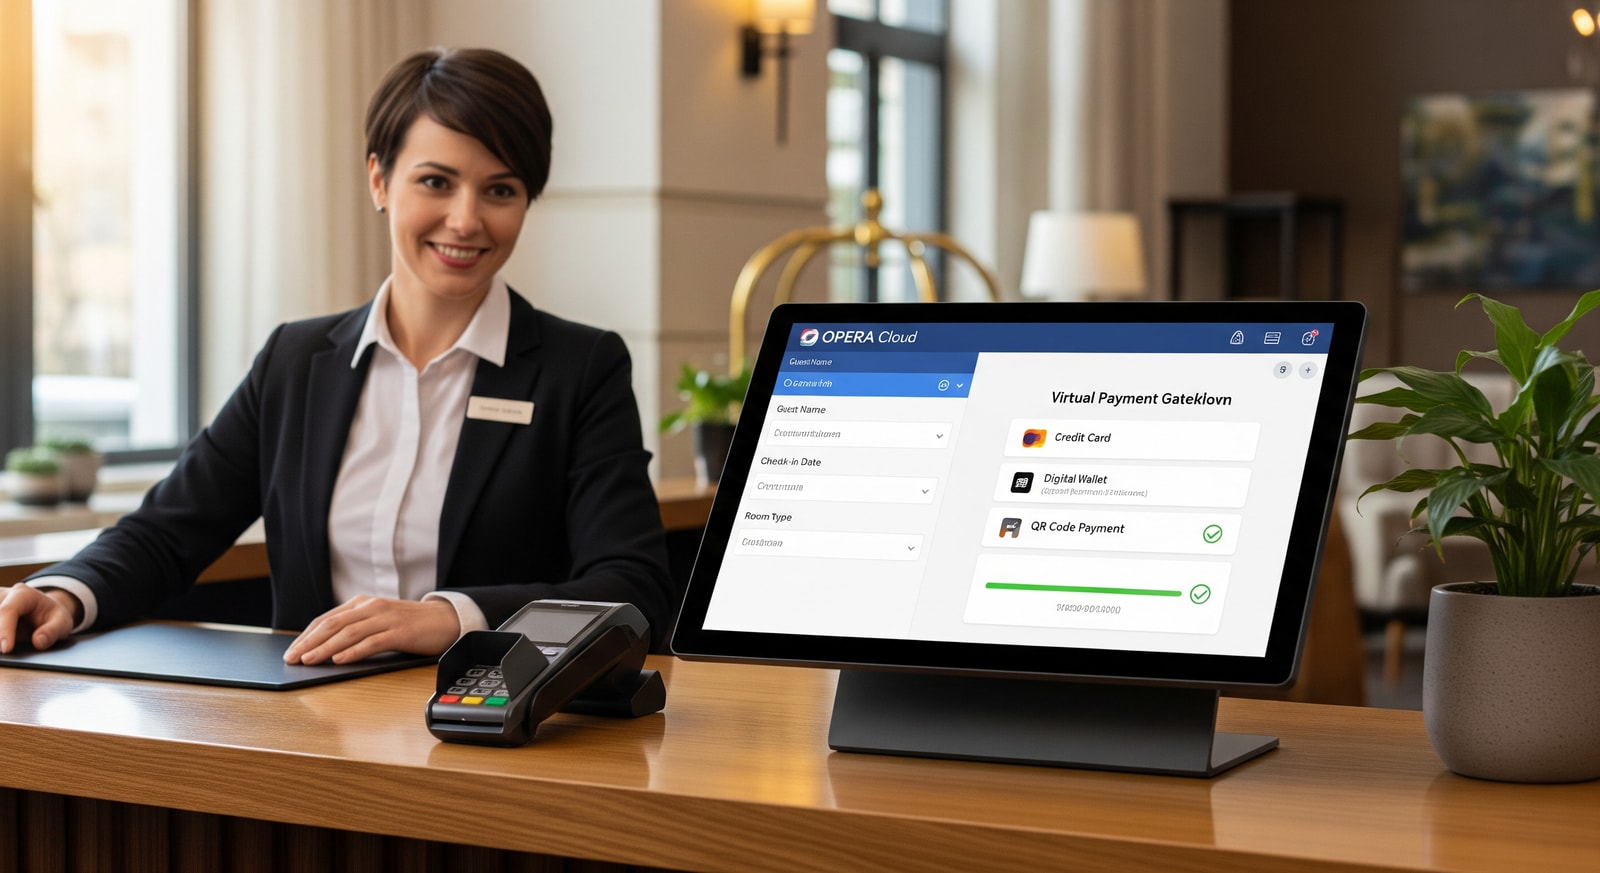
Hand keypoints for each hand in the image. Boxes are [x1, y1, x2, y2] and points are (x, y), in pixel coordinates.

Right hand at [0, 585, 82, 653]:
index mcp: (24, 594)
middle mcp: (4, 595)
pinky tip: (1, 650)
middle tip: (4, 652)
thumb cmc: (53, 616)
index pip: (8, 610)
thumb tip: (38, 642)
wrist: (46, 611)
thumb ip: (52, 632)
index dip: (5, 630)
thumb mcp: (62, 623)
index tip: (6, 649)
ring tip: (3, 653)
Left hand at [284, 596, 459, 664]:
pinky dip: (354, 651)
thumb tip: (325, 649)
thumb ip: (356, 628)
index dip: (306, 635)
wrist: (445, 620)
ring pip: (349, 633)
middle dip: (309, 642)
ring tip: (309, 660)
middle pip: (333, 624)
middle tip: (292, 658)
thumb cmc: (410, 625)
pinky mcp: (400, 631)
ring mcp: (386, 618)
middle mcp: (372, 607)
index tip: (291, 650)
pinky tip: (340, 660)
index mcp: (363, 604)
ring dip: (325, 648)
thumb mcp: (378, 621)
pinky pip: (372, 642)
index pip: (327, 619)